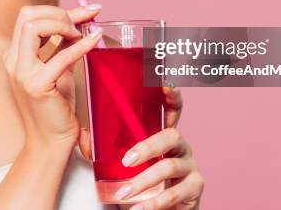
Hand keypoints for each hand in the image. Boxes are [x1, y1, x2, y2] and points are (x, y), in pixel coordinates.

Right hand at [3, 4, 102, 148]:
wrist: (50, 141)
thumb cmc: (55, 106)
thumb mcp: (59, 68)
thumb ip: (63, 44)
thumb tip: (81, 20)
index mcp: (15, 54)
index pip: (30, 17)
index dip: (58, 10)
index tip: (86, 11)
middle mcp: (12, 60)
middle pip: (27, 16)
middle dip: (59, 13)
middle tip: (82, 23)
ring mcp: (21, 72)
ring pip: (33, 27)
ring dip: (63, 23)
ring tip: (82, 34)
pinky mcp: (36, 85)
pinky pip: (60, 55)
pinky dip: (80, 45)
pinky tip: (94, 42)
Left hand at [116, 87, 203, 209]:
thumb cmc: (144, 183)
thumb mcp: (127, 164)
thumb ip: (109, 150)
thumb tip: (86, 135)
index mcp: (165, 135)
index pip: (173, 109)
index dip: (171, 95)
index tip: (164, 83)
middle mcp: (182, 146)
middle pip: (171, 136)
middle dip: (148, 146)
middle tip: (127, 160)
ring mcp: (190, 166)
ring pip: (169, 166)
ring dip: (144, 181)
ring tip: (124, 193)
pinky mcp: (194, 188)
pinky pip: (174, 193)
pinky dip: (153, 203)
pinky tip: (139, 209)